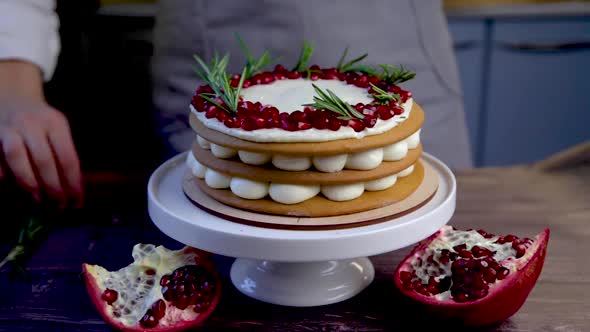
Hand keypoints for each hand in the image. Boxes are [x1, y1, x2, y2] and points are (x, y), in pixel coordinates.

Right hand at [0, 61, 82, 207]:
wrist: (10, 97)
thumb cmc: (39, 123)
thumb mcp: (57, 130)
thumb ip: (63, 155)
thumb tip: (72, 191)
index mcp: (55, 123)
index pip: (68, 157)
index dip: (73, 183)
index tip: (77, 201)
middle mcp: (31, 122)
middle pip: (44, 159)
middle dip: (52, 188)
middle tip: (59, 206)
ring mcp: (7, 127)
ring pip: (16, 156)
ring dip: (27, 182)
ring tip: (37, 200)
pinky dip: (3, 174)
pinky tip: (11, 187)